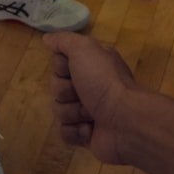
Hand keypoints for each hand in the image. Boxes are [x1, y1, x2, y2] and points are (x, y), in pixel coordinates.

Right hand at [45, 32, 137, 164]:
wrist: (125, 119)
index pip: (58, 63)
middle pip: (56, 87)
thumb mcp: (84, 49)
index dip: (61, 67)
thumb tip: (47, 38)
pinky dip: (75, 131)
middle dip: (66, 92)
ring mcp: (87, 112)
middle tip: (83, 93)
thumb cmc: (104, 81)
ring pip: (59, 110)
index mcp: (90, 64)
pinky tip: (90, 129)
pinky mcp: (86, 135)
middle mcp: (88, 86)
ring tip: (91, 114)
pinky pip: (65, 132)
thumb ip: (64, 40)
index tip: (72, 68)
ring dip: (72, 112)